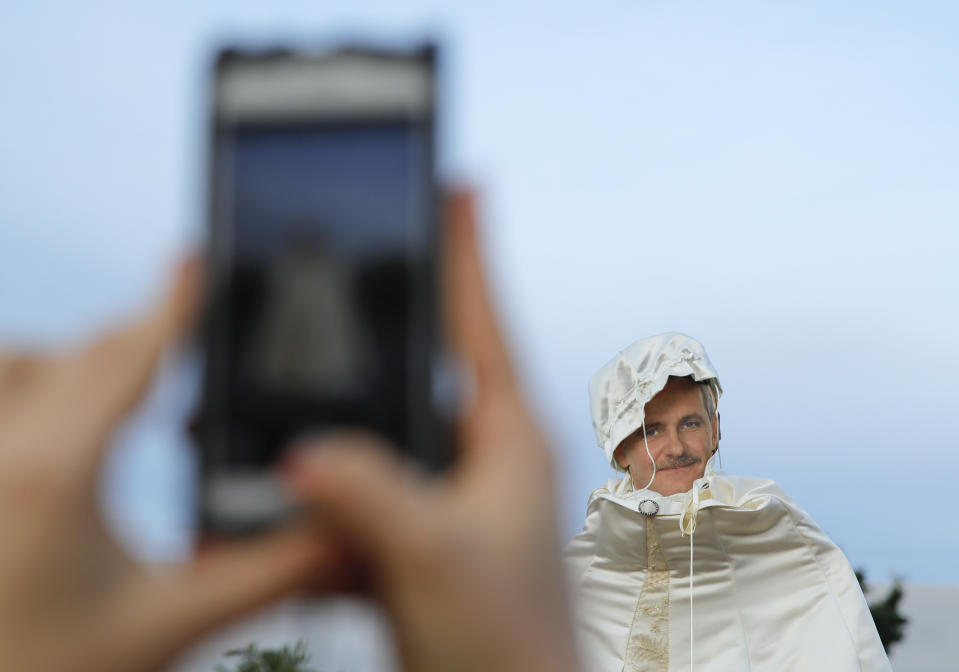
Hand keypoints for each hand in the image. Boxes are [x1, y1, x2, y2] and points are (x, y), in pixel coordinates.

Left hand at [0, 264, 327, 671]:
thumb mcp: (169, 625)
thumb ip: (268, 572)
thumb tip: (344, 537)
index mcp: (54, 475)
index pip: (128, 360)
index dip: (173, 305)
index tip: (197, 262)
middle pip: (81, 353)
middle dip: (142, 339)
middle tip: (190, 337)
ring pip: (18, 362)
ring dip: (76, 360)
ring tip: (123, 388)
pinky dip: (28, 383)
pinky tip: (58, 421)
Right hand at [284, 192, 578, 671]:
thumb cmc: (507, 645)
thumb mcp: (436, 557)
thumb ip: (368, 494)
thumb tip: (301, 450)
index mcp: (507, 440)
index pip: (481, 323)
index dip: (465, 251)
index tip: (459, 185)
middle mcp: (480, 460)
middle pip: (418, 371)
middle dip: (375, 333)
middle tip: (345, 272)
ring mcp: (445, 502)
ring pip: (374, 443)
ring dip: (326, 435)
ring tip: (269, 409)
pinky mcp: (413, 544)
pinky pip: (353, 505)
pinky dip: (314, 510)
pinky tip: (271, 507)